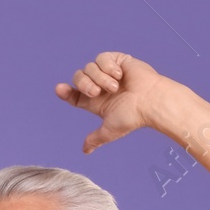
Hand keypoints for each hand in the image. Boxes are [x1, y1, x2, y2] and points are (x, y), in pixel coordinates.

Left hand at [54, 51, 168, 152]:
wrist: (149, 101)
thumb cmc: (132, 117)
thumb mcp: (109, 130)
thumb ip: (95, 139)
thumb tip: (86, 151)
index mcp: (95, 101)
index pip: (74, 94)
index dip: (65, 92)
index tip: (59, 89)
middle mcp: (100, 86)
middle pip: (78, 78)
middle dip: (84, 84)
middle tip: (97, 92)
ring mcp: (108, 72)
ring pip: (89, 67)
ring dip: (100, 78)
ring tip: (115, 86)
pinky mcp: (117, 60)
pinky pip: (101, 58)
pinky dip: (108, 66)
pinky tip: (119, 74)